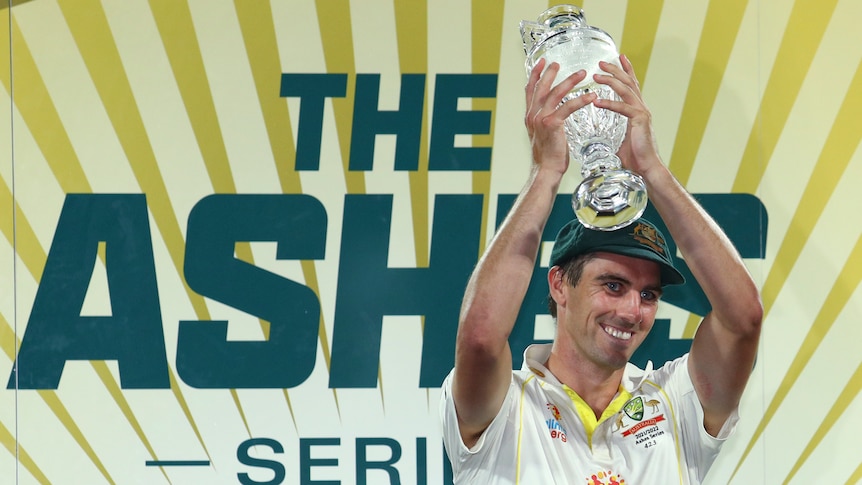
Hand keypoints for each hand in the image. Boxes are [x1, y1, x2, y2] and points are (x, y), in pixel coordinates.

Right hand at [524, 59, 595, 176]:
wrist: (546, 170)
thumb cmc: (548, 156)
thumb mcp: (544, 134)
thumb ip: (546, 121)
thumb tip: (553, 115)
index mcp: (530, 116)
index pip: (530, 90)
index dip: (535, 75)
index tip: (541, 63)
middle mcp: (533, 115)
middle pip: (541, 88)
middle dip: (550, 73)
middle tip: (558, 62)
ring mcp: (541, 119)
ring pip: (555, 93)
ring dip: (570, 81)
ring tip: (582, 73)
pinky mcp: (552, 124)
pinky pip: (568, 107)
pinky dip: (580, 100)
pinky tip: (591, 95)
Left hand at [592, 55, 662, 178]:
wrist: (646, 169)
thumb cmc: (634, 157)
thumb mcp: (620, 139)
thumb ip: (613, 131)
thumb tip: (600, 134)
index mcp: (637, 110)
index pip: (631, 85)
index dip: (626, 70)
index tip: (619, 57)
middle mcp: (641, 108)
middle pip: (629, 82)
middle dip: (615, 70)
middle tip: (601, 61)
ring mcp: (642, 113)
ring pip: (626, 90)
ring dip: (611, 80)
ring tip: (596, 74)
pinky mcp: (640, 120)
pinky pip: (623, 108)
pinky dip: (610, 103)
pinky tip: (597, 101)